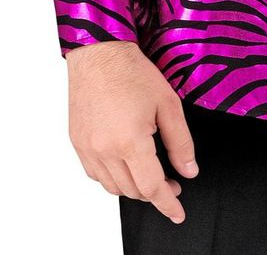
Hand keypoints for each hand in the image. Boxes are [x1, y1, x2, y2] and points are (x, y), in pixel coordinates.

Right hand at [65, 41, 199, 223]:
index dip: (167, 203)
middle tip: (172, 182)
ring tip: (150, 174)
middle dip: (154, 193)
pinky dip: (112, 177)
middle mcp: (104, 151)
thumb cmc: (133, 72)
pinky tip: (125, 164)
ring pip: (112, 186)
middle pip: (132, 191)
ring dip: (133, 187)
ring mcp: (87, 148)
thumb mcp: (168, 104)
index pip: (151, 187)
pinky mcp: (77, 142)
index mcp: (129, 142)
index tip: (178, 213)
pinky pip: (95, 174)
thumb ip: (180, 142)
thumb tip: (189, 170)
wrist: (100, 53)